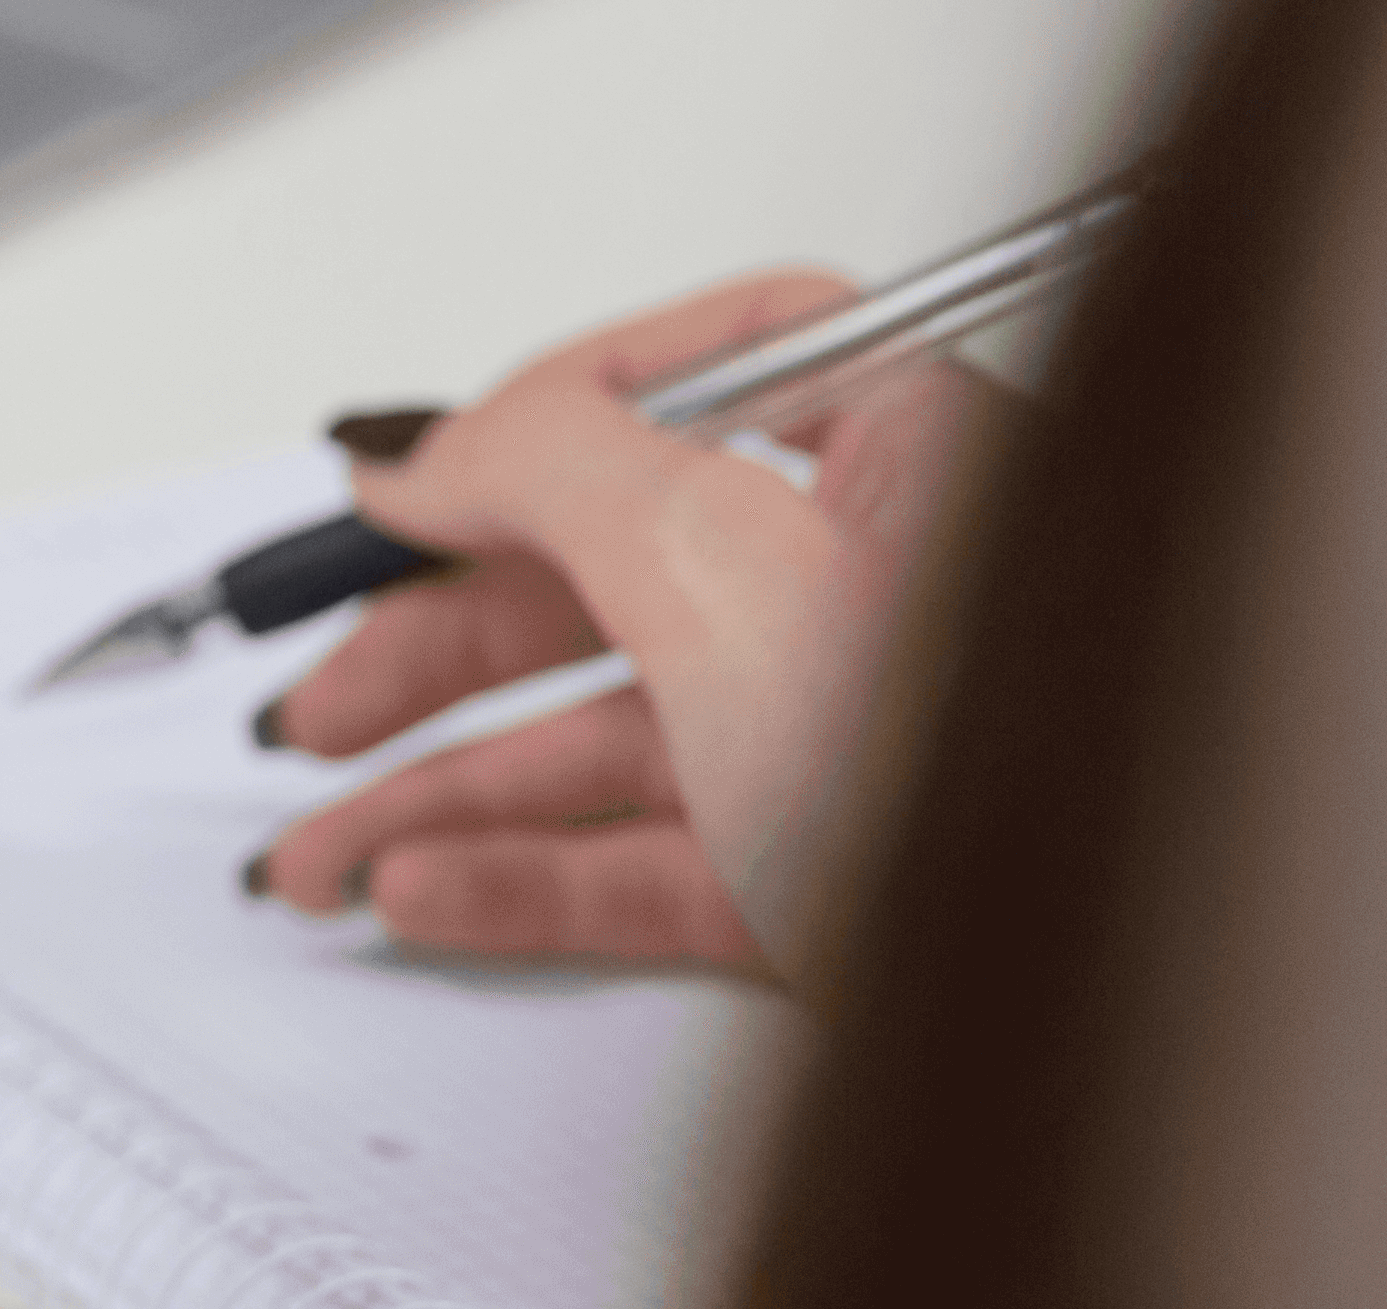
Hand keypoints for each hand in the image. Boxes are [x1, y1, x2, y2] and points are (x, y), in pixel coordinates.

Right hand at [245, 270, 999, 973]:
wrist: (1088, 1029)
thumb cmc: (996, 777)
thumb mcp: (722, 556)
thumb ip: (550, 463)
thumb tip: (429, 442)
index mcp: (909, 453)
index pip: (688, 377)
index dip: (527, 425)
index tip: (398, 490)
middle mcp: (884, 588)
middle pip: (606, 576)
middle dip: (431, 650)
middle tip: (319, 689)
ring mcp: (854, 743)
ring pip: (603, 739)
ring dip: (438, 790)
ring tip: (319, 839)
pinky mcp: (831, 885)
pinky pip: (638, 859)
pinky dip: (517, 874)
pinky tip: (425, 886)